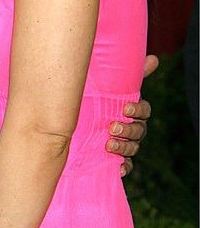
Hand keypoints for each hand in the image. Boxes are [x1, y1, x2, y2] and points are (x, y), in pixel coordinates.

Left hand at [107, 54, 156, 175]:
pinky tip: (118, 168)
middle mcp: (131, 128)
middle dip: (128, 129)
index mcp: (132, 111)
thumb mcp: (106, 88)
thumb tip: (154, 59)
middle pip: (139, 131)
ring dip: (124, 147)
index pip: (144, 110)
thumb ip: (128, 75)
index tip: (125, 107)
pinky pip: (126, 166)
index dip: (138, 109)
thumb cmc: (95, 102)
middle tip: (113, 127)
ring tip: (108, 145)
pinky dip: (123, 167)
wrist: (73, 127)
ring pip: (133, 148)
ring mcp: (124, 144)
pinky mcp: (115, 160)